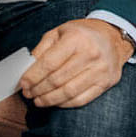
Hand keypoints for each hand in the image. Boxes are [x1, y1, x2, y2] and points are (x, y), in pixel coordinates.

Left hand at [18, 18, 133, 108]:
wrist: (112, 36)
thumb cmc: (81, 34)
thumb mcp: (58, 32)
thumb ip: (41, 49)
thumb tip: (26, 69)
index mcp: (76, 39)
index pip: (49, 63)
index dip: (33, 76)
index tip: (23, 84)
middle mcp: (91, 54)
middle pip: (58, 79)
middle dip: (38, 89)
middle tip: (28, 93)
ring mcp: (101, 70)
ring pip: (69, 92)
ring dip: (50, 99)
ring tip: (38, 100)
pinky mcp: (107, 82)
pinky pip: (82, 99)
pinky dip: (65, 103)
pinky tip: (55, 102)